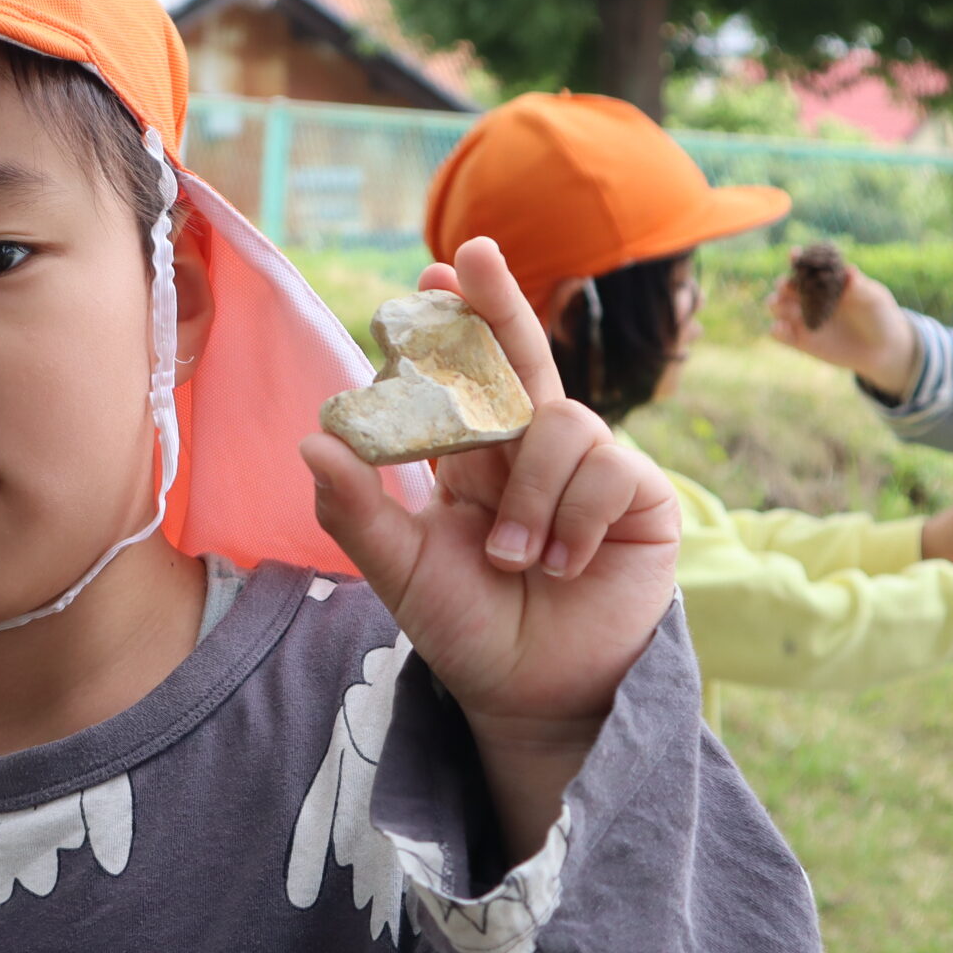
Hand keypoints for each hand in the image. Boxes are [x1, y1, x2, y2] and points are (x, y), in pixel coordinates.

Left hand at [302, 236, 681, 860]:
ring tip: (516, 560)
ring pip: (555, 424)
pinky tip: (563, 564)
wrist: (535, 696)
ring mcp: (589, 469)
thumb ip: (358, 510)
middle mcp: (531, 453)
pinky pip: (601, 468)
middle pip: (519, 360)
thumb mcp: (403, 572)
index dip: (454, 325)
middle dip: (498, 305)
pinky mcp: (639, 497)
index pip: (463, 380)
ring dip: (527, 497)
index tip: (430, 274)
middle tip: (471, 255)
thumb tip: (312, 437)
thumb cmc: (469, 631)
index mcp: (473, 461)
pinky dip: (571, 517)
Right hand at [766, 262, 919, 395]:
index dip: (797, 259)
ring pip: (776, 307)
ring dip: (776, 304)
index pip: (806, 267)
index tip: (795, 253)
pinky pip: (779, 333)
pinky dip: (776, 329)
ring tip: (784, 307)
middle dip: (783, 284)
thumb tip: (850, 270)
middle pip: (784, 286)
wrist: (881, 348)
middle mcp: (808, 296)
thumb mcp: (874, 298)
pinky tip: (782, 327)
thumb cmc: (879, 314)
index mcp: (824, 280)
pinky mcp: (799, 340)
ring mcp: (802, 318)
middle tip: (787, 285)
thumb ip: (859, 286)